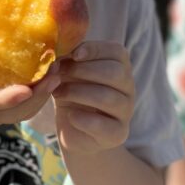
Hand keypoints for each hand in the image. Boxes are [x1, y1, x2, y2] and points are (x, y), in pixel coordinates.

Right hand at [0, 36, 60, 139]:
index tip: (25, 90)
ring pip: (25, 111)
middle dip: (38, 93)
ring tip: (58, 69)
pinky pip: (28, 111)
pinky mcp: (5, 117)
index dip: (5, 99)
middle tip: (55, 67)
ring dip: (44, 93)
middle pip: (14, 109)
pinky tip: (53, 77)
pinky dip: (42, 97)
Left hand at [52, 40, 134, 154]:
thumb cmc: (73, 96)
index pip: (117, 52)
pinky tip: (70, 115)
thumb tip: (56, 52)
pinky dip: (83, 119)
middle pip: (116, 73)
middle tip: (59, 73)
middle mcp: (128, 88)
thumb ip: (68, 61)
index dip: (95, 49)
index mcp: (120, 68)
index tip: (74, 54)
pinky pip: (103, 125)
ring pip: (109, 97)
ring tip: (58, 93)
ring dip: (78, 92)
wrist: (75, 132)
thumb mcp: (69, 74)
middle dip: (84, 70)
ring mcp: (125, 112)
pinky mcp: (117, 134)